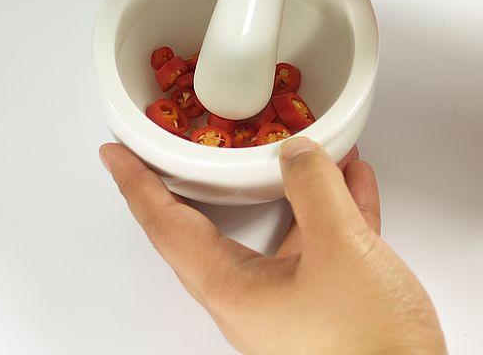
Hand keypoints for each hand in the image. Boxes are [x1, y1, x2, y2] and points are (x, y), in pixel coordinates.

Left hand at [100, 139, 446, 354]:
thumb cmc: (368, 344)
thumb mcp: (340, 248)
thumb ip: (314, 189)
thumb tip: (297, 152)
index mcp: (233, 290)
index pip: (167, 227)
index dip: (137, 185)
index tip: (114, 156)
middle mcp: (252, 300)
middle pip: (217, 226)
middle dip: (213, 179)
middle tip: (196, 146)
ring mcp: (290, 305)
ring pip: (280, 230)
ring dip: (294, 188)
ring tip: (307, 149)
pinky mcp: (326, 308)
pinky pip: (321, 246)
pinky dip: (333, 210)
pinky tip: (354, 183)